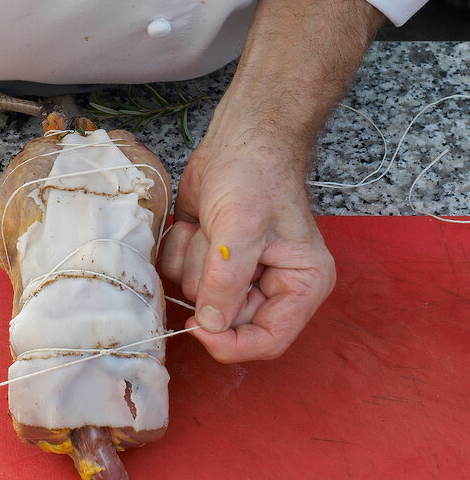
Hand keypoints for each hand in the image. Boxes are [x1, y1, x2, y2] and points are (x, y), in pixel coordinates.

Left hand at [160, 133, 335, 362]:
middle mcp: (272, 286)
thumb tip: (210, 325)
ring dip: (194, 258)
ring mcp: (238, 274)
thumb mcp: (242, 228)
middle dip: (209, 281)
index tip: (197, 328)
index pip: (267, 340)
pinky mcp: (209, 258)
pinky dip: (180, 247)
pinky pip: (179, 274)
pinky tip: (195, 221)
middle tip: (212, 241)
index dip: (230, 343)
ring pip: (197, 296)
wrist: (239, 137)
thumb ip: (227, 280)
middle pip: (227, 321)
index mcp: (301, 284)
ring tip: (210, 223)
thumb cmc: (256, 174)